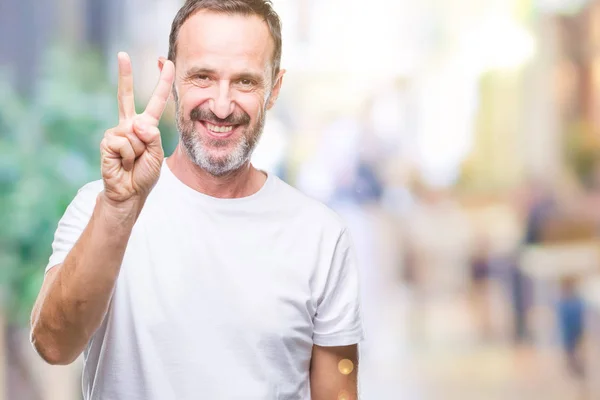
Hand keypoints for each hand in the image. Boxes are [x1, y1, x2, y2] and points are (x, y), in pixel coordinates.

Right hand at [100, 52, 174, 203]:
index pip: (156, 100)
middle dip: (125, 75)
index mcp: (146, 125)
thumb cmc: (144, 174)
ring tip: (133, 162)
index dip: (162, 81)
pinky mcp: (107, 141)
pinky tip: (124, 163)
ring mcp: (116, 132)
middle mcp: (130, 124)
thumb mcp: (157, 154)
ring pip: (135, 133)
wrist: (130, 192)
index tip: (164, 61)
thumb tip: (136, 122)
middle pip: (126, 96)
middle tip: (122, 54)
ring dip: (139, 151)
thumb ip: (152, 137)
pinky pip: (126, 144)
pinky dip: (129, 157)